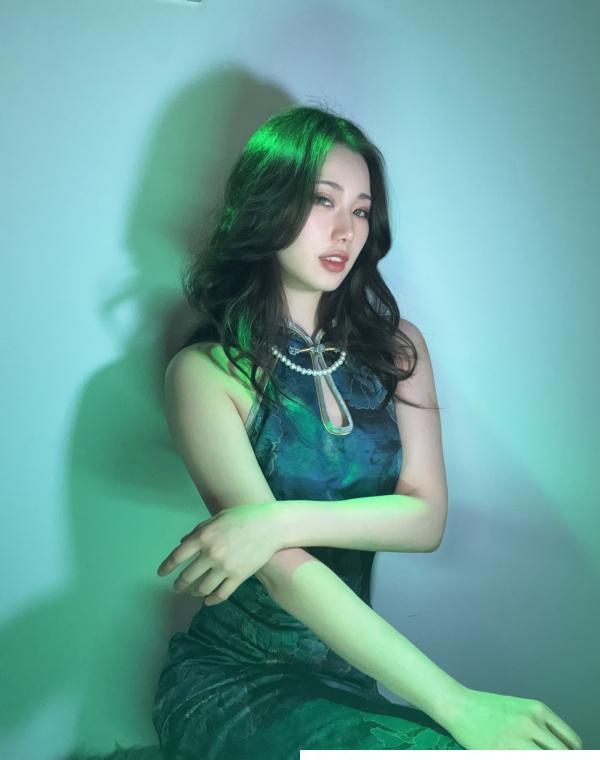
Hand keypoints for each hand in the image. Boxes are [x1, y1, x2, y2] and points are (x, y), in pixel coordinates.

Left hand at [156, 503, 279, 604]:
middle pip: (188, 576)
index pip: (178, 556)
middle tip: (177, 587)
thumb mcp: (218, 517)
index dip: (167, 566)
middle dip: (179, 584)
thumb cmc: (244, 517)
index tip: (161, 574)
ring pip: (203, 588)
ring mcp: (224, 567)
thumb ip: (199, 530)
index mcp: (203, 536)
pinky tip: (208, 600)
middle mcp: (211, 553)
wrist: (271, 526)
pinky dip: (212, 600)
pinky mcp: (238, 577)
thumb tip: (183, 543)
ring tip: (194, 592)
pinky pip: (221, 594)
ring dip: (195, 592)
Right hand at [442, 686, 582, 749]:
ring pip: (547, 758)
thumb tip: (560, 749)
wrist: (459, 706)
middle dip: (558, 759)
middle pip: (562, 754)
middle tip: (544, 756)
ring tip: (527, 754)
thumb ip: (541, 726)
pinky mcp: (503, 753)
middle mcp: (531, 723)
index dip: (571, 754)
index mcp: (538, 710)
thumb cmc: (489, 709)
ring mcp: (517, 740)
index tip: (563, 755)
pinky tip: (515, 755)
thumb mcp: (521, 709)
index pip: (572, 742)